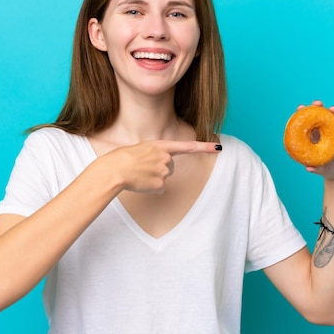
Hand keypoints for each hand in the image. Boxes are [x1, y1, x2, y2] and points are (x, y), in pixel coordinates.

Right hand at [104, 140, 221, 193]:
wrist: (115, 170)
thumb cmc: (123, 158)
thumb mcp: (142, 149)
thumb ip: (156, 154)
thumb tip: (163, 167)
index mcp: (161, 145)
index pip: (188, 146)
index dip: (205, 147)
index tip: (218, 147)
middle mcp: (166, 158)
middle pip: (171, 167)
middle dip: (159, 168)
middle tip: (143, 167)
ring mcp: (164, 171)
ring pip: (164, 178)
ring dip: (154, 178)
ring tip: (140, 174)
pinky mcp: (160, 184)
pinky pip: (159, 188)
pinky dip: (151, 188)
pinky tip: (141, 183)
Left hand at [301, 100, 333, 179]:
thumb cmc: (328, 169)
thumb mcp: (321, 169)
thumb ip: (316, 168)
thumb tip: (308, 168)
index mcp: (315, 136)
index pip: (308, 122)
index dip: (304, 114)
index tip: (300, 108)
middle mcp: (326, 130)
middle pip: (322, 115)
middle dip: (319, 107)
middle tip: (317, 103)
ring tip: (333, 109)